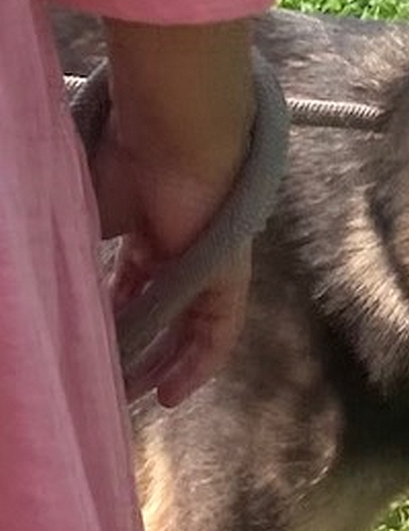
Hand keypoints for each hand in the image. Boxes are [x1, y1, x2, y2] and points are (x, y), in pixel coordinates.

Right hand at [94, 20, 256, 406]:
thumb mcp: (89, 211)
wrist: (176, 132)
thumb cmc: (124, 156)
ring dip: (162, 365)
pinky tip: (170, 394)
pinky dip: (195, 365)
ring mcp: (209, 265)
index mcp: (150, 232)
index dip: (114, 315)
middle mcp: (183, 251)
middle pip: (162, 312)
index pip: (134, 285)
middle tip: (111, 383)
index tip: (94, 344)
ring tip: (136, 398)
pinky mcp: (228, 279)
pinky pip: (217, 333)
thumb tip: (58, 278)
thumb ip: (80, 247)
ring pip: (188, 329)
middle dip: (137, 349)